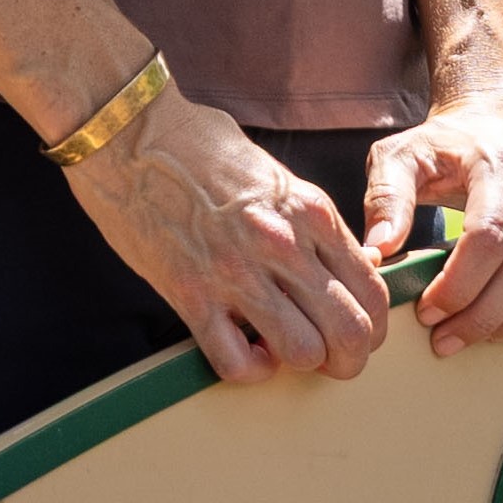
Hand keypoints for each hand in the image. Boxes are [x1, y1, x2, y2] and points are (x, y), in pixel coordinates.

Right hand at [69, 85, 390, 385]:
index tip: (353, 332)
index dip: (371, 327)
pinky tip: (242, 350)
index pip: (372, 289)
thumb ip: (309, 224)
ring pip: (303, 352)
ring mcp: (237, 271)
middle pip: (350, 331)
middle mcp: (283, 244)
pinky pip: (236, 361)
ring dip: (299, 365)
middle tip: (329, 361)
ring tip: (281, 352)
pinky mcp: (190, 293)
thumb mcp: (276, 177)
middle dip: (347, 360)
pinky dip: (247, 369)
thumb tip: (337, 264)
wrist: (129, 132)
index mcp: (311, 212)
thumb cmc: (198, 145)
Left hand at [364, 97, 502, 357]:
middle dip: (481, 314)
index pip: (488, 236)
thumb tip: (379, 253)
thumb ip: (384, 200)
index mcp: (498, 162)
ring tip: (473, 335)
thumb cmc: (442, 148)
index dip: (459, 285)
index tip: (427, 312)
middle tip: (444, 338)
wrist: (497, 121)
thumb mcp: (398, 157)